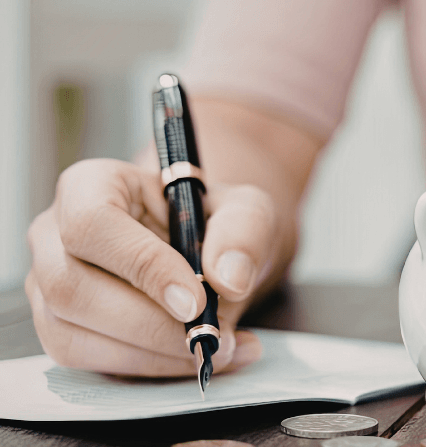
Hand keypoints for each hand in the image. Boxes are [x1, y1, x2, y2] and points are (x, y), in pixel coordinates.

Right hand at [25, 158, 275, 375]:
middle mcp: (53, 234)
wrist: (211, 253)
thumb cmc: (218, 224)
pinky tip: (202, 358)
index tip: (196, 301)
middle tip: (215, 336)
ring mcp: (48, 285)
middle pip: (71, 289)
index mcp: (91, 185)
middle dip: (149, 326)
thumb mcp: (248, 211)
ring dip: (153, 356)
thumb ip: (243, 234)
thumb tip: (229, 280)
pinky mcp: (60, 329)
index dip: (142, 267)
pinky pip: (92, 363)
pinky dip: (152, 369)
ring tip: (221, 349)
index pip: (93, 225)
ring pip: (73, 337)